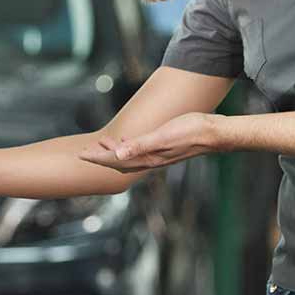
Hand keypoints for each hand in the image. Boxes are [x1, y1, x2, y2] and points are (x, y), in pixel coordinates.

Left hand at [78, 112, 220, 173]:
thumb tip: (117, 156)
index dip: (97, 158)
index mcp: (148, 158)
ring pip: (128, 159)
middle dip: (100, 158)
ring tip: (102, 144)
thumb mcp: (163, 135)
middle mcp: (151, 160)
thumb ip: (140, 145)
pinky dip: (127, 149)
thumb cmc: (191, 131)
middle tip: (84, 151)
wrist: (215, 134)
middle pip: (119, 163)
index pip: (115, 160)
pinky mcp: (164, 150)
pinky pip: (138, 153)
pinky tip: (126, 142)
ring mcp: (158, 157)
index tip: (80, 155)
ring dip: (113, 153)